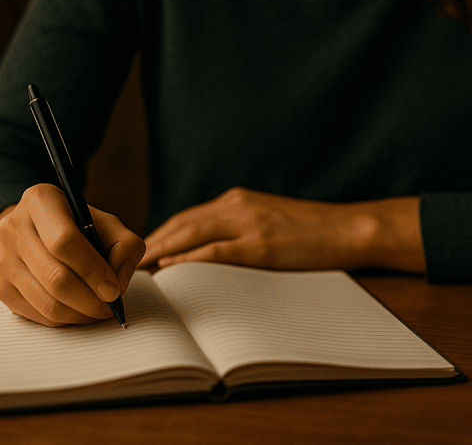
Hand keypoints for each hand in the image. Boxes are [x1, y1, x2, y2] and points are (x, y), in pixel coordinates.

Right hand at [0, 184, 145, 326]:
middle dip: (90, 299)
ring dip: (80, 314)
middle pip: (55, 276)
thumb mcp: (109, 226)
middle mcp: (13, 227)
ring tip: (98, 310)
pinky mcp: (0, 286)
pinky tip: (78, 309)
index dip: (92, 270)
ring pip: (46, 302)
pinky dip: (64, 319)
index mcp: (41, 200)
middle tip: (110, 306)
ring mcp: (2, 258)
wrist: (40, 233)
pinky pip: (37, 315)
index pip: (64, 241)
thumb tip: (117, 283)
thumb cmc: (81, 228)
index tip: (113, 289)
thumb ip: (125, 247)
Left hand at [139, 187, 423, 272]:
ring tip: (138, 271)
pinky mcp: (262, 245)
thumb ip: (236, 230)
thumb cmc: (311, 231)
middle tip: (123, 264)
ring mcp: (249, 224)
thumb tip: (200, 254)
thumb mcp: (268, 221)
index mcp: (237, 200)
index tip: (136, 253)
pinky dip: (191, 259)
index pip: (186, 218)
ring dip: (160, 252)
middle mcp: (237, 206)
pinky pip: (217, 251)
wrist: (349, 228)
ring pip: (191, 234)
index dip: (158, 235)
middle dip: (150, 244)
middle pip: (181, 223)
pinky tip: (173, 269)